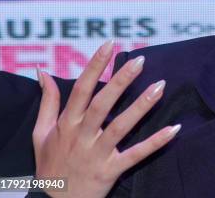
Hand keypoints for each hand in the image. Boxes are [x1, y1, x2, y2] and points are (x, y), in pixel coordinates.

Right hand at [33, 41, 180, 196]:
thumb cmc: (50, 165)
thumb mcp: (41, 133)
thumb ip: (47, 101)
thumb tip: (43, 72)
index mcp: (67, 124)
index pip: (82, 89)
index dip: (95, 65)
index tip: (110, 44)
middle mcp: (82, 136)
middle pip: (102, 104)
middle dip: (121, 81)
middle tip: (141, 60)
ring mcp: (97, 154)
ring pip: (120, 127)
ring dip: (141, 106)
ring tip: (160, 86)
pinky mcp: (110, 171)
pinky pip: (135, 155)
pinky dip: (155, 143)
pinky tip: (173, 129)